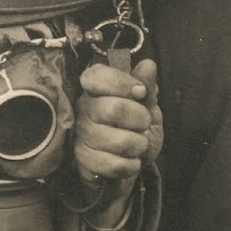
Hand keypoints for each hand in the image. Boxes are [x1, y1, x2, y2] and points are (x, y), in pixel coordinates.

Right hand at [72, 57, 161, 222]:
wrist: (130, 163)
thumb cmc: (136, 128)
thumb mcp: (147, 105)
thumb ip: (146, 85)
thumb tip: (148, 64)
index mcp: (95, 89)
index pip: (96, 77)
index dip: (121, 83)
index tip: (141, 92)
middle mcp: (83, 109)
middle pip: (114, 109)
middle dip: (141, 119)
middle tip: (145, 123)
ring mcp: (81, 135)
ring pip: (120, 141)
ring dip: (139, 145)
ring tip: (138, 144)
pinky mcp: (84, 161)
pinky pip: (115, 165)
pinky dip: (132, 165)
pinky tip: (131, 161)